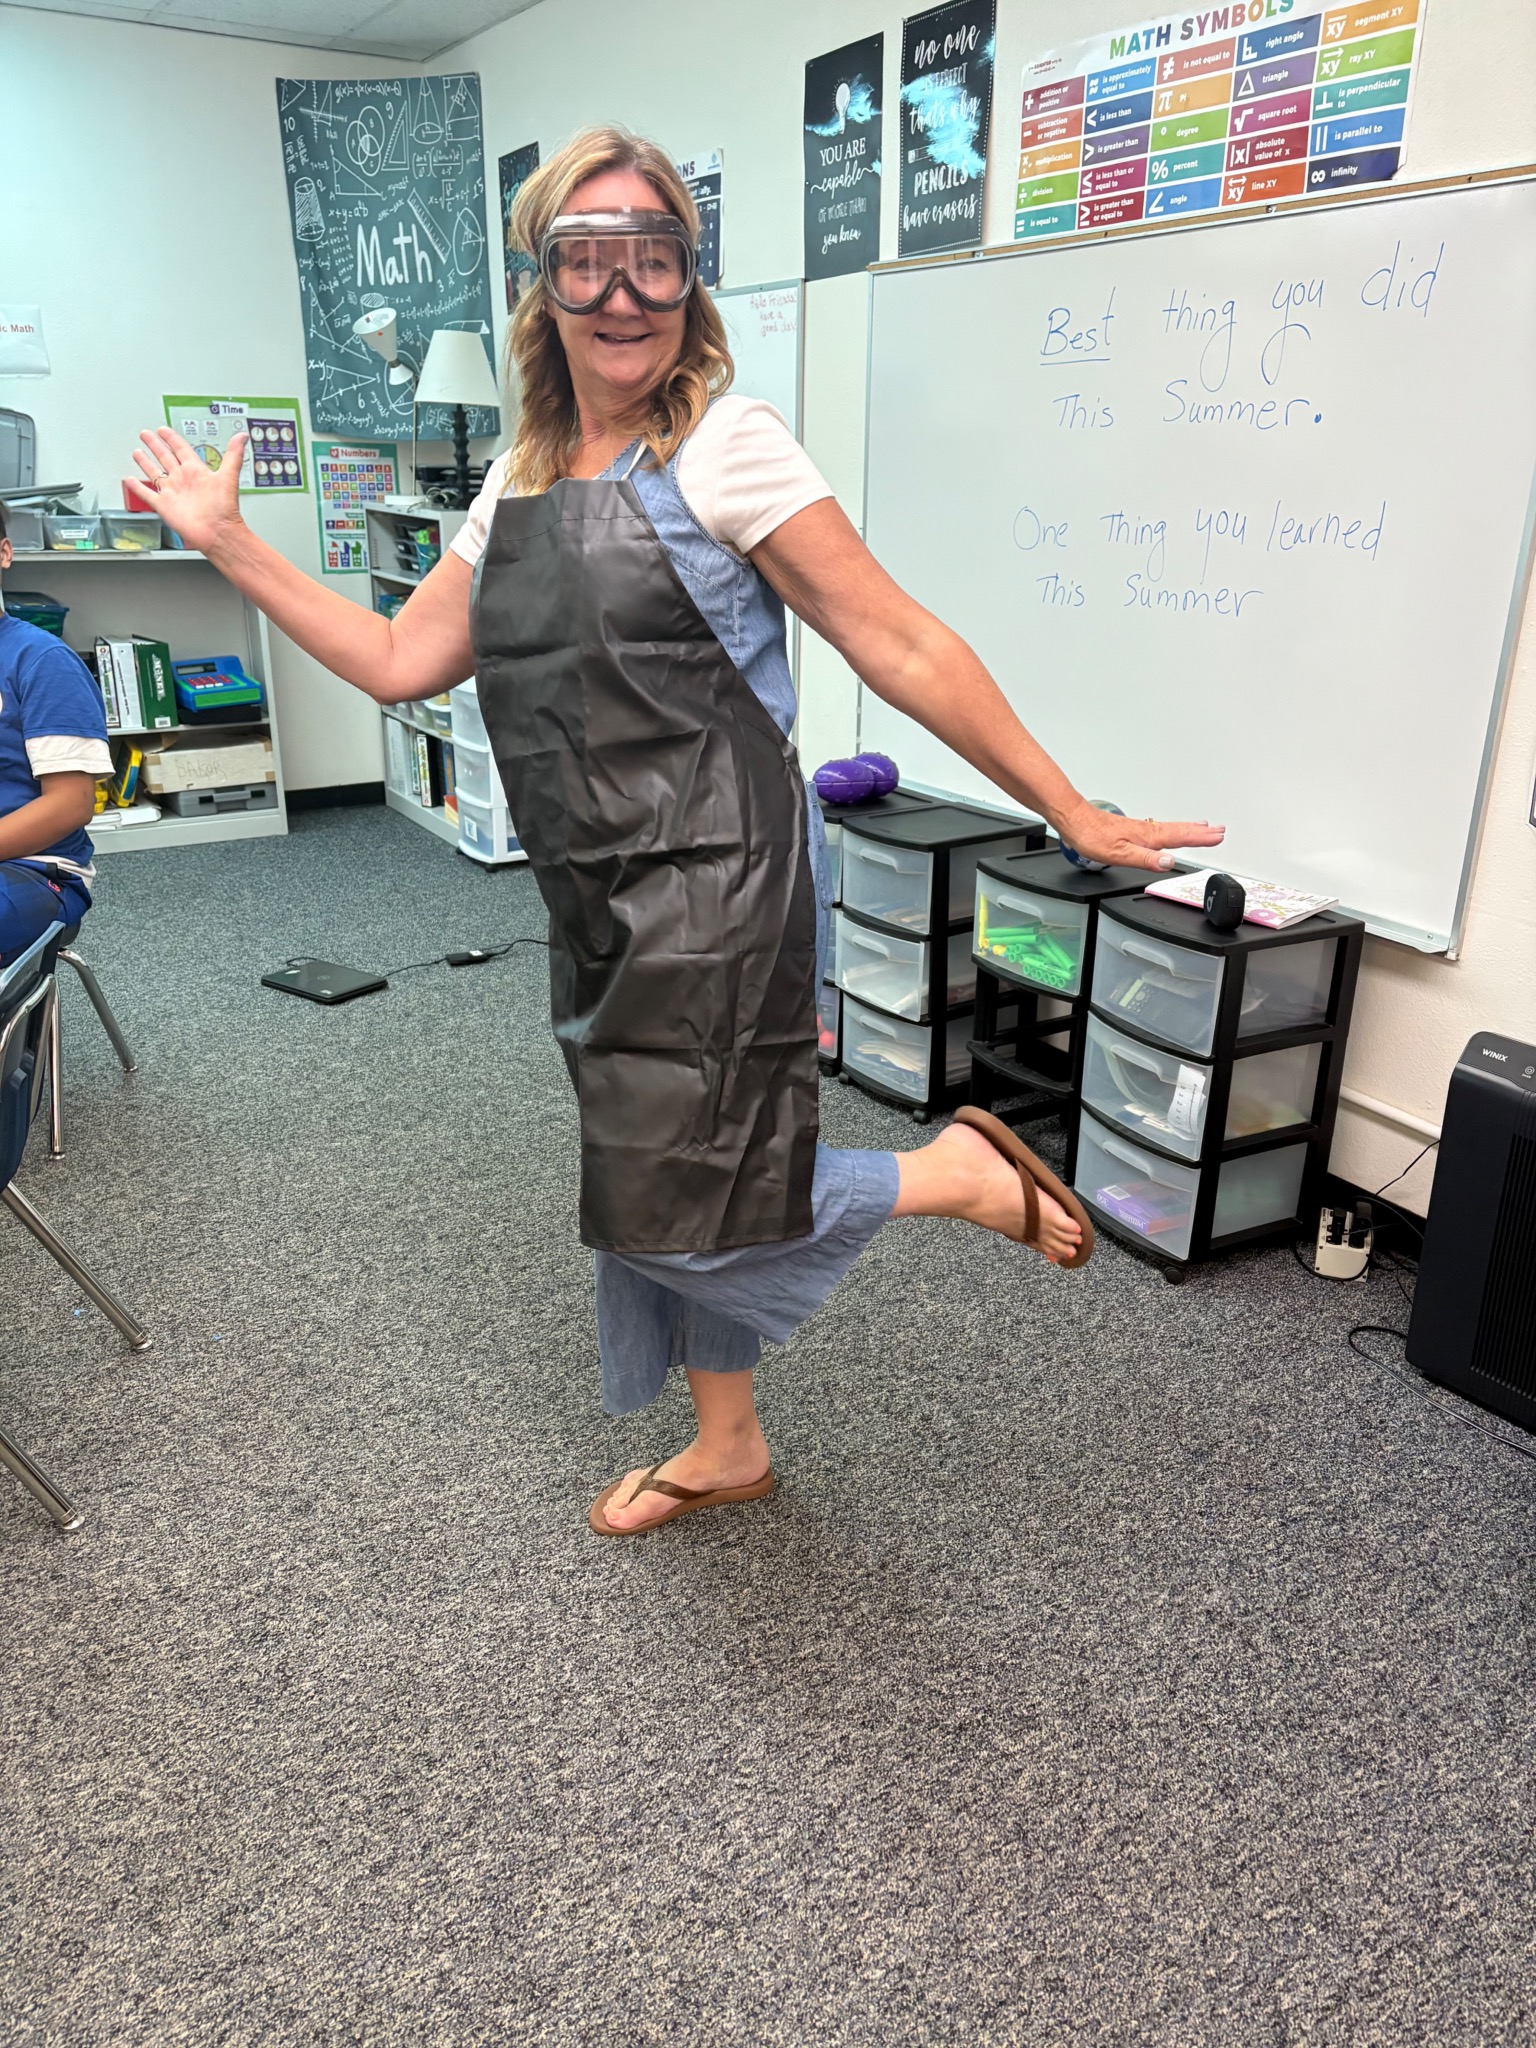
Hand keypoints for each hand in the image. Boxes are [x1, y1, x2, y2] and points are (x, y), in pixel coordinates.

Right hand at [125, 427, 246, 555]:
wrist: (217, 532)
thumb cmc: (224, 508)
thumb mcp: (228, 476)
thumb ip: (233, 454)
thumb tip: (242, 436)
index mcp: (195, 470)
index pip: (180, 448)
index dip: (171, 438)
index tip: (163, 430)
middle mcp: (182, 479)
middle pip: (164, 457)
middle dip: (155, 445)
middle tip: (146, 434)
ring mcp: (172, 492)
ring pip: (154, 473)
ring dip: (145, 463)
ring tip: (137, 452)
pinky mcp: (163, 505)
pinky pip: (147, 494)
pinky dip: (137, 487)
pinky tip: (130, 480)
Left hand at [1055, 798, 1224, 872]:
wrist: (1074, 819)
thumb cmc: (1092, 836)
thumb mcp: (1119, 854)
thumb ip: (1146, 859)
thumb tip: (1169, 862)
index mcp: (1147, 837)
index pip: (1180, 838)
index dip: (1200, 839)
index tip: (1218, 837)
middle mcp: (1146, 831)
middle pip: (1180, 831)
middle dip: (1201, 832)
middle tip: (1220, 830)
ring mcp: (1140, 828)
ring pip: (1171, 828)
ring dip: (1189, 828)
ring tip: (1204, 827)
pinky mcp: (1131, 829)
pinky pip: (1160, 828)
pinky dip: (1172, 828)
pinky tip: (1169, 831)